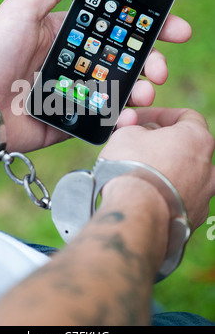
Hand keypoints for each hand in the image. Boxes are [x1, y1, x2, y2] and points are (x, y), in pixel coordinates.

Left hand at [0, 0, 191, 151]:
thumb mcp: (25, 8)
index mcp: (70, 37)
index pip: (116, 31)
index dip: (147, 29)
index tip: (175, 29)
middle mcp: (77, 65)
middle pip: (125, 63)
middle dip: (151, 63)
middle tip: (161, 67)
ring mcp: (75, 94)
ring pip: (119, 92)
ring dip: (141, 91)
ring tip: (147, 92)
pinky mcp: (70, 120)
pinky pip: (101, 120)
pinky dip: (119, 120)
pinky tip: (128, 116)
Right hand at [100, 108, 214, 229]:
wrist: (136, 215)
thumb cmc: (132, 167)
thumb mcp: (127, 133)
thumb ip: (139, 129)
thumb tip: (142, 133)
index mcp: (197, 138)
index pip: (187, 116)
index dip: (161, 114)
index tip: (142, 119)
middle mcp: (208, 167)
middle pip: (186, 147)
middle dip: (162, 144)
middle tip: (137, 146)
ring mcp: (204, 196)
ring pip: (185, 176)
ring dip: (165, 170)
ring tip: (138, 174)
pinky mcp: (194, 218)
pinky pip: (179, 199)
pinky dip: (165, 195)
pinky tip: (144, 196)